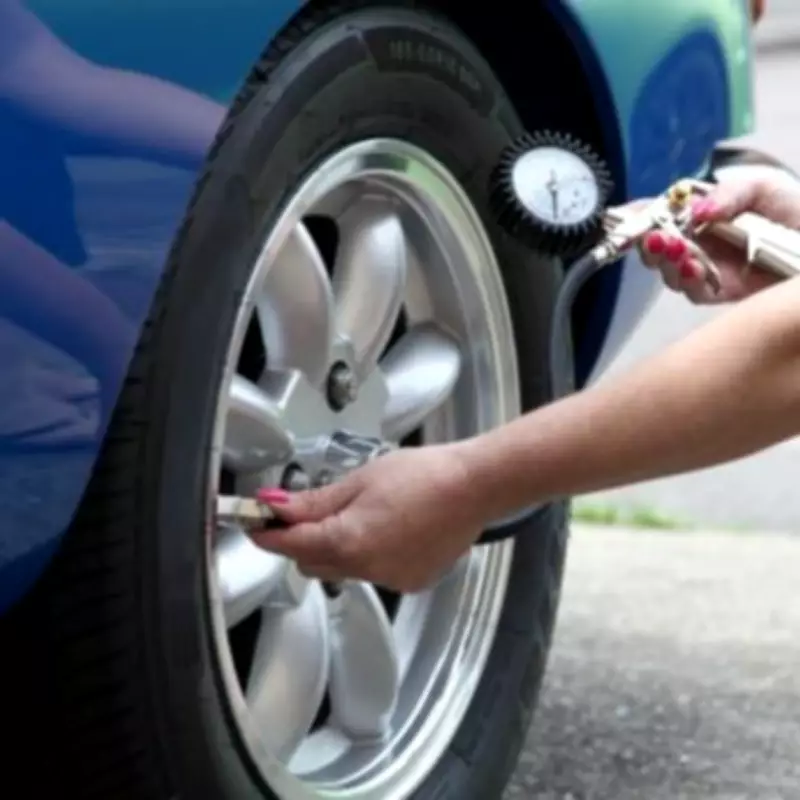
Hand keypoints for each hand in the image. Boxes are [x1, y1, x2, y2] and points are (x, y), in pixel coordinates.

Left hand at [251, 444, 486, 592]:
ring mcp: (390, 580)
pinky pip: (373, 573)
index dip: (267, 534)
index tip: (256, 524)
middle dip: (302, 540)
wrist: (474, 487)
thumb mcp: (361, 479)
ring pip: (343, 570)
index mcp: (348, 542)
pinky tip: (389, 529)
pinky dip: (369, 556)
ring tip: (361, 513)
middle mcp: (366, 570)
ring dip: (337, 548)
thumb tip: (276, 507)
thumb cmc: (424, 475)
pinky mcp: (410, 582)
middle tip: (305, 512)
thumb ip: (315, 501)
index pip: (290, 545)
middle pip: (312, 563)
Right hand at [639, 174, 799, 303]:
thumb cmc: (793, 209)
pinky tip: (694, 268)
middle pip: (654, 248)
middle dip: (648, 244)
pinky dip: (689, 281)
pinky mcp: (720, 293)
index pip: (657, 214)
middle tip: (655, 238)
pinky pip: (694, 292)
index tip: (621, 218)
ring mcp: (705, 270)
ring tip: (679, 251)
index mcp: (698, 214)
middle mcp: (695, 243)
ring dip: (669, 262)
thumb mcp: (762, 187)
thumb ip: (729, 193)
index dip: (635, 217)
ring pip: (669, 273)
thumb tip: (697, 210)